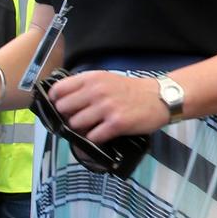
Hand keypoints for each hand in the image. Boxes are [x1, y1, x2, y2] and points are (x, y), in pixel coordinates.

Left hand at [49, 71, 169, 142]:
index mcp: (92, 78)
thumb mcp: (107, 79)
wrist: (160, 97)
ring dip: (81, 130)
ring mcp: (106, 108)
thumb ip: (86, 87)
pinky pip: (92, 137)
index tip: (63, 108)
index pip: (58, 90)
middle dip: (68, 117)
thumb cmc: (132, 90)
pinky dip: (94, 139)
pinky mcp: (115, 124)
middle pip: (63, 109)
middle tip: (80, 120)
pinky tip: (103, 134)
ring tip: (93, 128)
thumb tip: (63, 102)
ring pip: (75, 124)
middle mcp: (96, 91)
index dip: (56, 101)